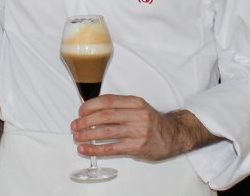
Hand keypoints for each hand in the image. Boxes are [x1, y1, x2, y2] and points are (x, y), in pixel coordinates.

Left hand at [69, 94, 216, 161]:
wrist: (174, 135)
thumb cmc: (152, 121)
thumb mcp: (139, 107)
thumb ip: (119, 106)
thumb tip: (92, 108)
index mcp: (136, 102)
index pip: (108, 101)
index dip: (91, 105)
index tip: (80, 110)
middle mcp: (137, 115)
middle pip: (105, 115)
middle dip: (86, 121)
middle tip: (75, 125)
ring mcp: (138, 132)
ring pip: (106, 132)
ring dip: (88, 134)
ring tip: (77, 137)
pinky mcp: (137, 147)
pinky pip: (112, 148)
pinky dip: (95, 149)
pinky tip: (85, 149)